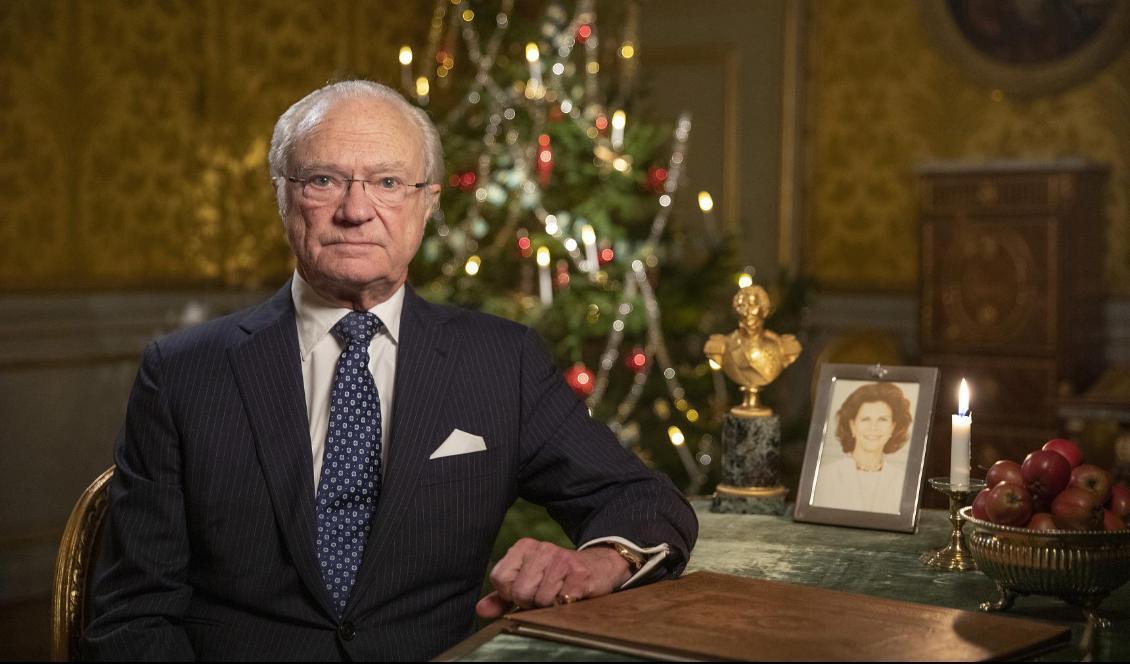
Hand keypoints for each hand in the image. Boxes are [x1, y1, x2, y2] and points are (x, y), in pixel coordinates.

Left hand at [474, 538, 631, 618]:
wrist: (599, 567)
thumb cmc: (557, 578)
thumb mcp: (528, 582)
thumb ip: (502, 596)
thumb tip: (480, 609)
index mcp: (523, 546)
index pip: (500, 579)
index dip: (511, 593)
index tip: (527, 589)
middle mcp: (542, 548)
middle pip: (520, 592)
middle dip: (531, 601)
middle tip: (546, 593)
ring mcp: (562, 558)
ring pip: (540, 599)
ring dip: (550, 604)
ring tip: (560, 592)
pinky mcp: (580, 573)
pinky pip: (561, 601)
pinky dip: (565, 604)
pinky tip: (572, 593)